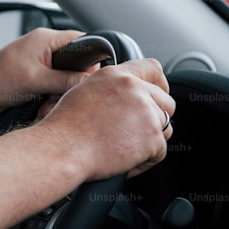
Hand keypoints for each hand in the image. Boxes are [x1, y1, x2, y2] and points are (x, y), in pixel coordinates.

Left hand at [0, 28, 93, 112]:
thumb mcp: (36, 80)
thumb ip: (65, 79)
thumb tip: (89, 81)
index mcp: (46, 39)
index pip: (82, 41)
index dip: (90, 60)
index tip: (90, 79)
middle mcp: (44, 47)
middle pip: (75, 63)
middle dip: (72, 83)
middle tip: (62, 97)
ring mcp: (40, 60)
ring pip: (65, 77)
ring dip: (60, 93)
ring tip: (48, 105)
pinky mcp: (36, 74)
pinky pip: (54, 84)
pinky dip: (52, 96)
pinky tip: (43, 107)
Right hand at [36, 58, 173, 180]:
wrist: (62, 149)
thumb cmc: (65, 126)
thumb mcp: (84, 91)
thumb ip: (111, 88)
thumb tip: (125, 96)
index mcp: (116, 76)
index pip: (153, 68)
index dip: (159, 84)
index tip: (157, 95)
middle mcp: (134, 89)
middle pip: (166, 102)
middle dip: (154, 118)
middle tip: (134, 131)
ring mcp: (146, 112)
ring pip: (164, 127)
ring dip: (149, 140)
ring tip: (123, 147)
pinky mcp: (153, 138)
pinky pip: (160, 151)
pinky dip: (145, 160)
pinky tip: (124, 160)